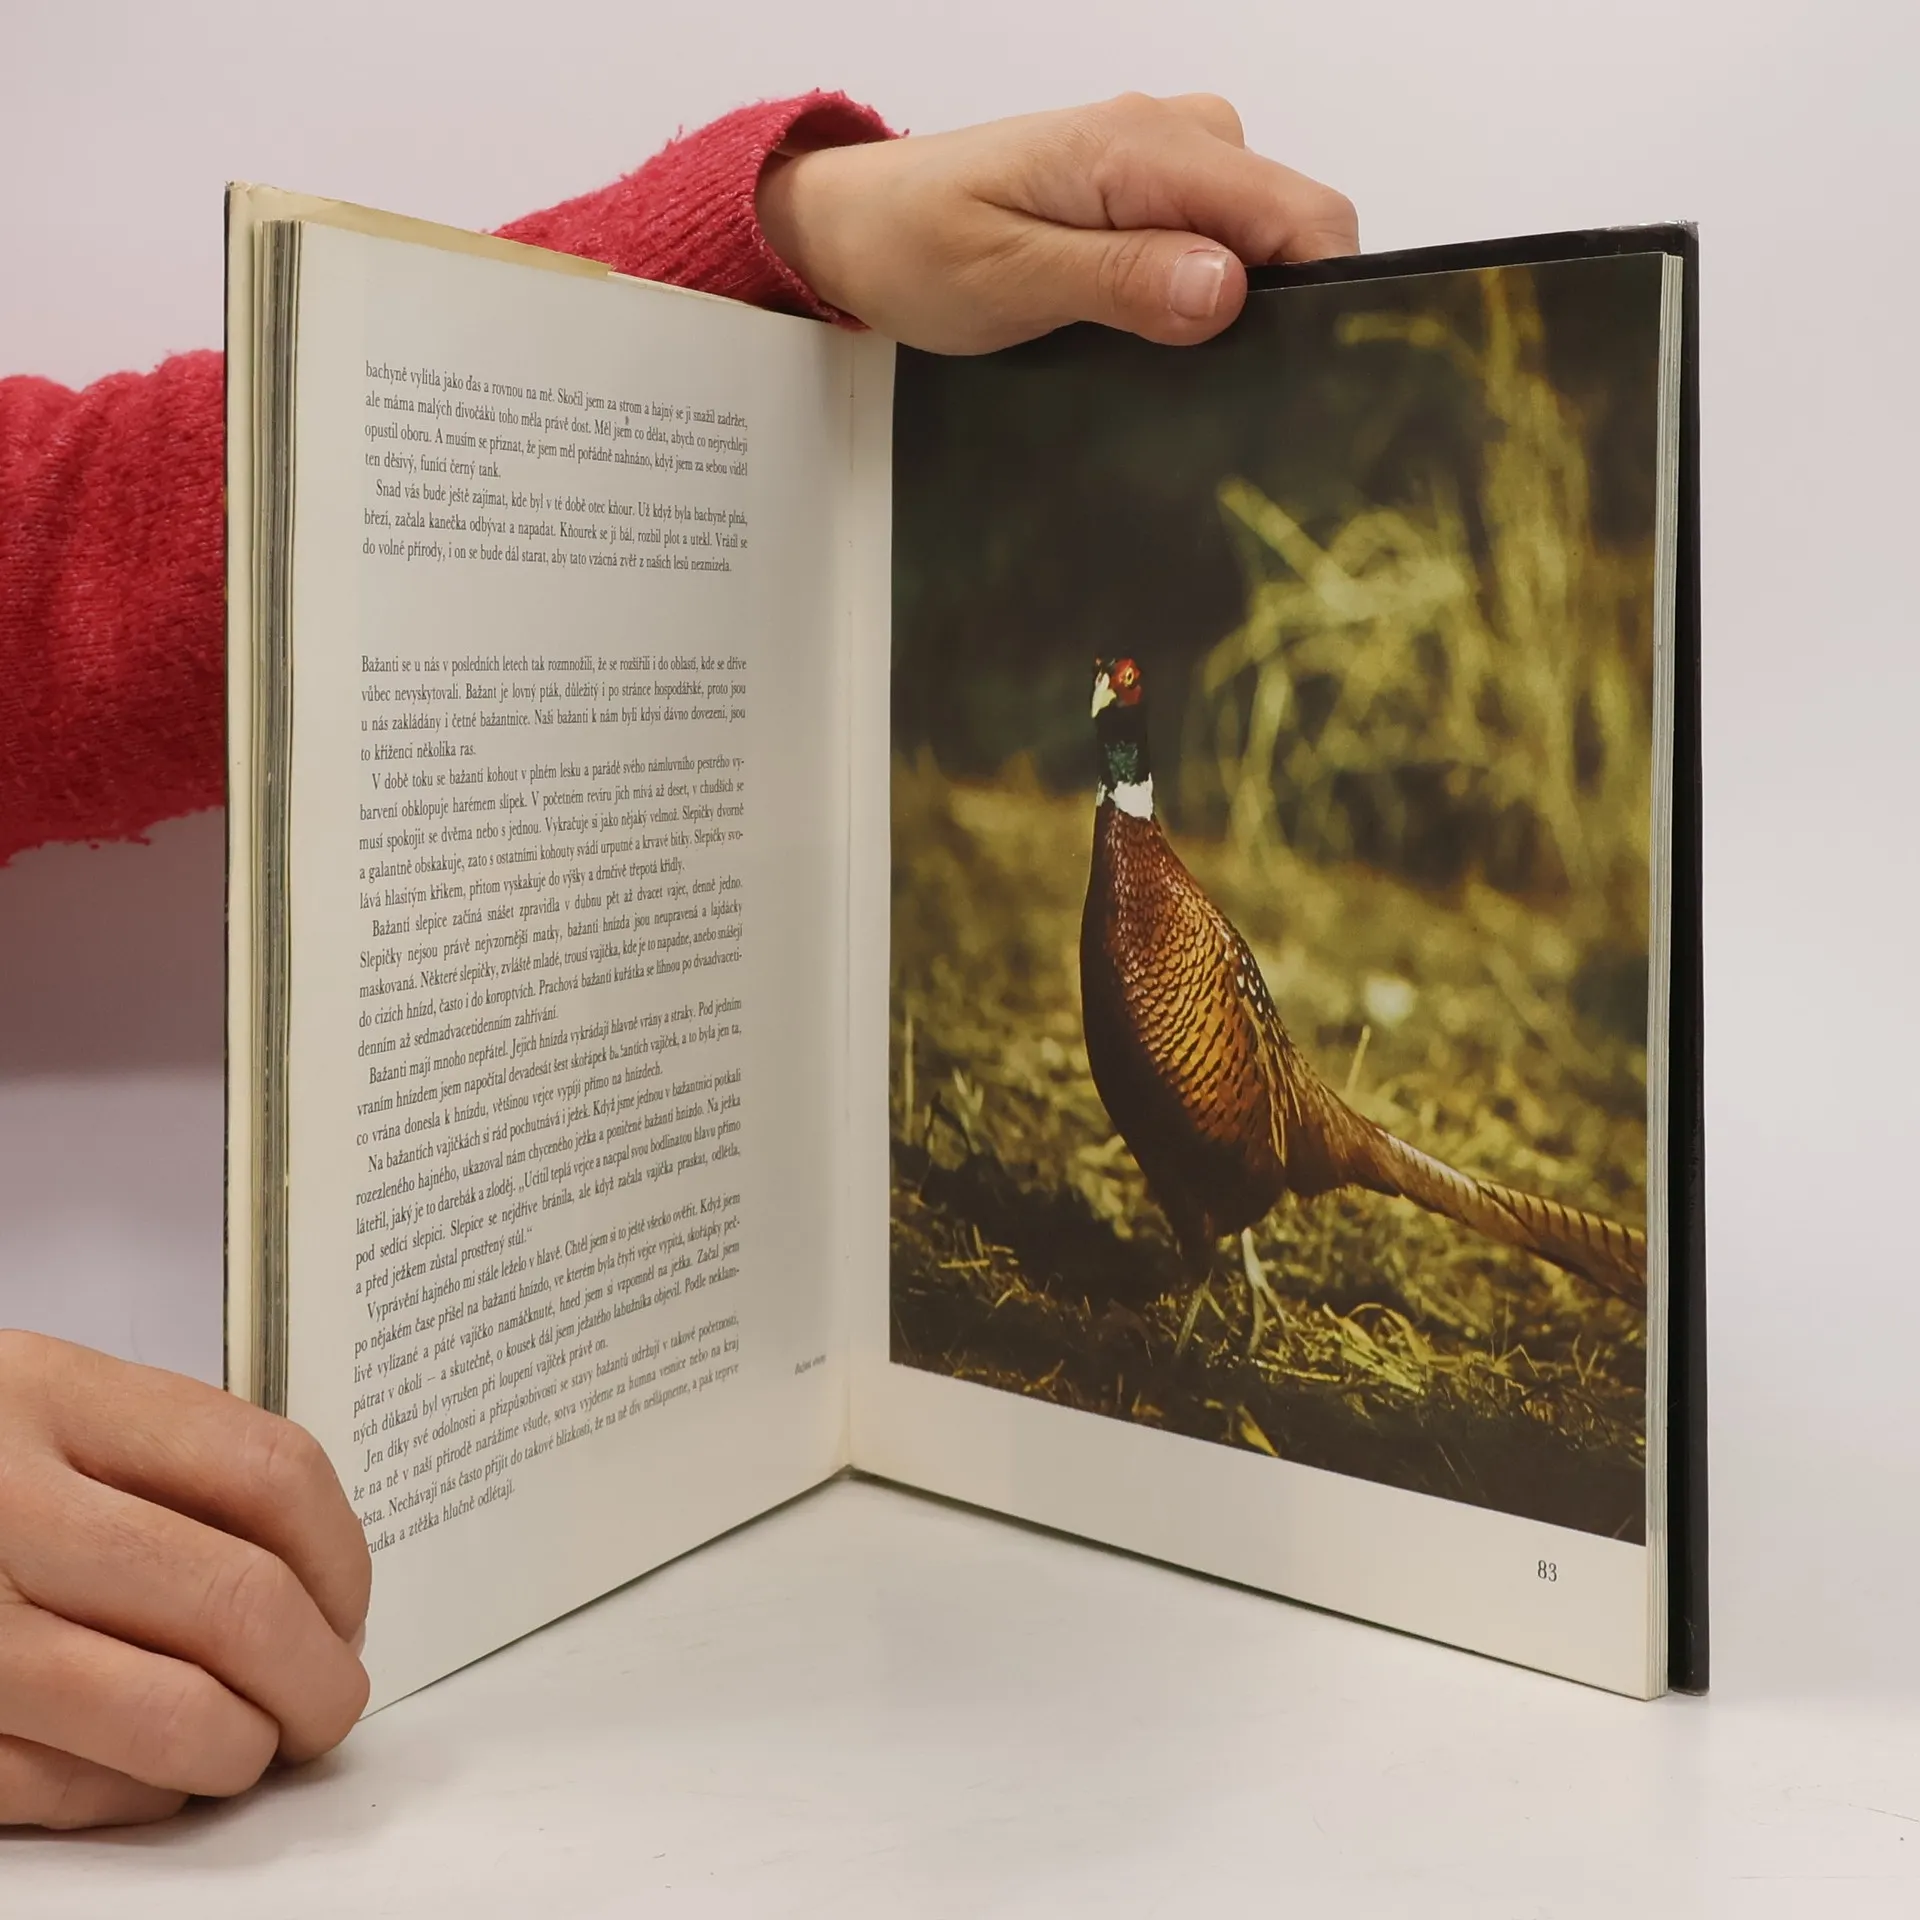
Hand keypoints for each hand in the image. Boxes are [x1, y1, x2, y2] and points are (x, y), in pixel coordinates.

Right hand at [0, 1332, 370, 1828]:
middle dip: (317, 1677)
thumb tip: (317, 1579)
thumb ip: (163, 1462)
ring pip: (170, 1715)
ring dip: (242, 1749)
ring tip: (255, 1745)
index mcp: (50, 1395)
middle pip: (238, 1601)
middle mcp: (1, 1505)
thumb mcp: (37, 1401)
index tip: (350, 1607)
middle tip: (329, 1703)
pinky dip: (139, 1796)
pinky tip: (151, 1772)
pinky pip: (68, 1791)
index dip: (343, 1557)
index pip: (269, 1472)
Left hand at [757, 92, 1358, 353]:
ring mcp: (1164, 161)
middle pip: (1292, 225)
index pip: (1298, 214)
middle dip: (1280, 307)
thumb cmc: (916, 246)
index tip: (1300, 377)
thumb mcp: (1009, 278)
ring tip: (1178, 367)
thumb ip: (1121, 281)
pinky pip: (1217, 237)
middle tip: (1221, 388)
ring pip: (1259, 236)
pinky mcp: (1147, 192)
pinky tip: (1161, 337)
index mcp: (1143, 149)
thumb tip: (1229, 288)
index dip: (1322, 296)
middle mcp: (1172, 138)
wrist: (858, 223)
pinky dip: (1206, 290)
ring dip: (1238, 304)